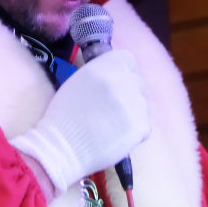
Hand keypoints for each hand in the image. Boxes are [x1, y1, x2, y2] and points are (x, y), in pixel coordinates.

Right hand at [10, 50, 149, 194]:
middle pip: (138, 81)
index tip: (117, 81)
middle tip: (112, 108)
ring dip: (132, 111)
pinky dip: (134, 131)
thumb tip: (116, 73)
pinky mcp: (141, 126)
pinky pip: (145, 124)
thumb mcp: (78, 81)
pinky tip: (116, 136)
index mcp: (105, 66)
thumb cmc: (64, 115)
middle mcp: (123, 81)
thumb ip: (100, 72)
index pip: (129, 59)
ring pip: (143, 103)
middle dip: (128, 92)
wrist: (62, 147)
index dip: (124, 71)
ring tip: (112, 125)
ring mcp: (135, 104)